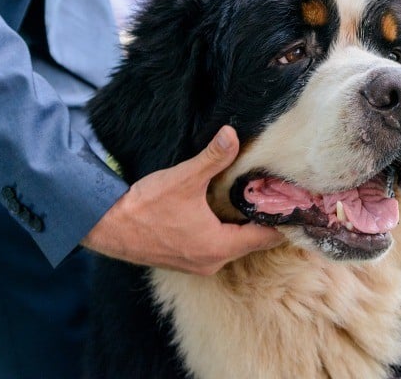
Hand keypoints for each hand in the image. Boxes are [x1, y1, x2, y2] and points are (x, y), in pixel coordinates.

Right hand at [82, 126, 284, 273]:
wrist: (105, 227)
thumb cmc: (144, 206)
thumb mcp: (183, 178)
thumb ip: (212, 157)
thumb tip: (233, 134)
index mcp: (218, 247)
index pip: (265, 237)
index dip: (281, 220)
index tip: (295, 203)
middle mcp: (212, 262)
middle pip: (252, 242)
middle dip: (265, 220)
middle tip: (280, 196)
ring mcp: (197, 264)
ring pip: (234, 246)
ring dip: (244, 226)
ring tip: (258, 201)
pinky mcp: (184, 260)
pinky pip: (217, 248)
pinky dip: (227, 232)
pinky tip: (226, 212)